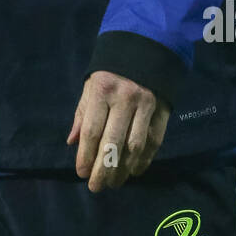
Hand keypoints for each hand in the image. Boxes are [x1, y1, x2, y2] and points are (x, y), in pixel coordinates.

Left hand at [66, 71, 169, 192]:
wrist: (145, 48)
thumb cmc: (111, 72)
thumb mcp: (91, 85)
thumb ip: (82, 113)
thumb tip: (72, 142)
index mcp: (102, 90)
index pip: (92, 130)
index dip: (86, 155)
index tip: (81, 173)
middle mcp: (125, 98)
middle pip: (113, 142)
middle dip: (103, 169)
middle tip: (96, 187)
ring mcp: (146, 105)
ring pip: (134, 146)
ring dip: (123, 169)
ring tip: (114, 183)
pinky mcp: (163, 110)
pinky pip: (154, 141)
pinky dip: (144, 160)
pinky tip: (134, 171)